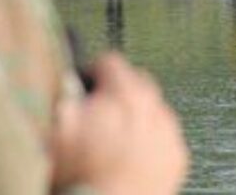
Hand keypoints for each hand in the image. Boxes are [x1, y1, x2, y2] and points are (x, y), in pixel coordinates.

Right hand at [52, 54, 189, 194]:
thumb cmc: (82, 174)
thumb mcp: (58, 129)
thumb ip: (64, 95)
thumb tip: (68, 80)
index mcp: (124, 93)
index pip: (110, 61)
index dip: (92, 72)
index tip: (84, 85)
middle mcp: (153, 107)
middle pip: (137, 80)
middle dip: (118, 89)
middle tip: (100, 110)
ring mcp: (169, 133)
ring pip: (154, 108)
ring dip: (137, 114)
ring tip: (116, 136)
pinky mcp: (177, 157)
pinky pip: (165, 136)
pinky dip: (151, 140)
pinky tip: (132, 155)